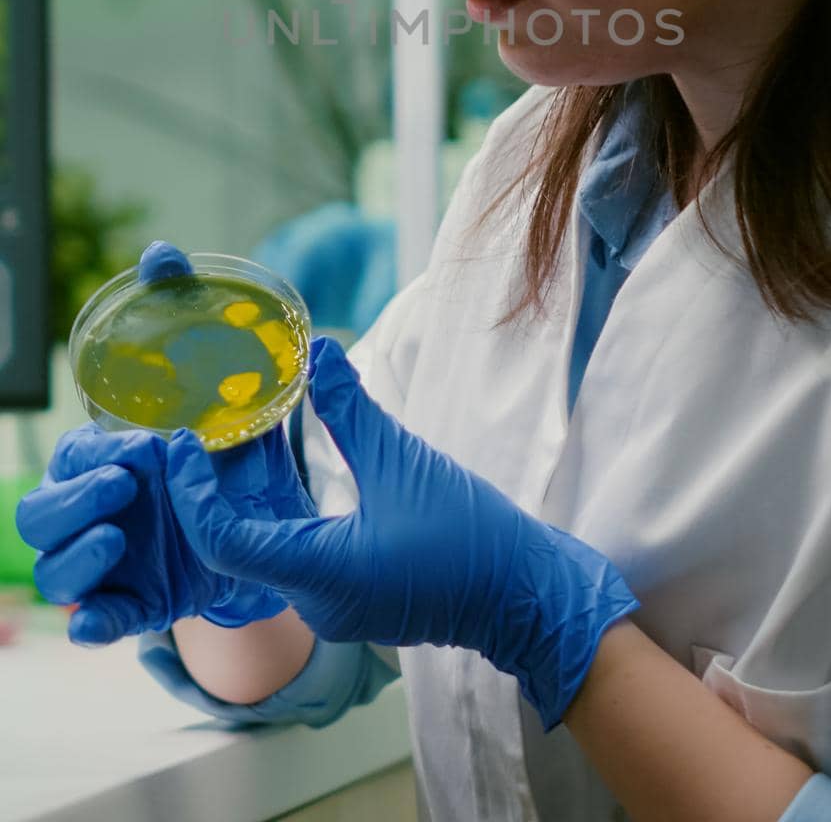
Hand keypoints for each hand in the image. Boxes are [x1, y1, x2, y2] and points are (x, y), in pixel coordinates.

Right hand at [15, 238, 317, 645]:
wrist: (275, 515)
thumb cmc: (227, 440)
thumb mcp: (219, 380)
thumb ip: (181, 311)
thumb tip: (160, 252)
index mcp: (106, 458)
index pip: (68, 457)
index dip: (89, 456)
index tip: (139, 450)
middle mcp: (97, 510)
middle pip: (38, 518)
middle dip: (70, 506)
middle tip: (122, 490)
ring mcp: (111, 560)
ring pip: (56, 573)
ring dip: (76, 562)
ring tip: (118, 544)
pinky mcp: (136, 602)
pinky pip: (96, 623)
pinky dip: (93, 624)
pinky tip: (104, 620)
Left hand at [165, 336, 640, 730]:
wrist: (522, 596)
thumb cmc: (469, 536)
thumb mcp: (404, 460)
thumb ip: (349, 409)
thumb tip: (316, 350)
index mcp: (319, 572)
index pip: (223, 541)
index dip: (194, 492)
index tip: (183, 445)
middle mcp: (314, 599)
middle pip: (237, 546)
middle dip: (212, 491)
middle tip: (198, 432)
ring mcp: (332, 605)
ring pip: (266, 551)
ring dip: (246, 502)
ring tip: (231, 442)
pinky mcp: (351, 598)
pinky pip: (296, 557)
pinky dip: (279, 516)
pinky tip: (280, 473)